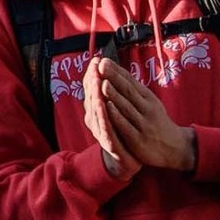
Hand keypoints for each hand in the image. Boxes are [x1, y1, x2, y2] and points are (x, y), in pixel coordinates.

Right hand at [80, 58, 132, 180]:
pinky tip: (105, 105)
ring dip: (95, 95)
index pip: (92, 89)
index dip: (93, 75)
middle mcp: (95, 119)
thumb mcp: (117, 111)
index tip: (96, 59)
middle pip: (91, 97)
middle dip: (93, 81)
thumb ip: (111, 94)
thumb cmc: (123, 132)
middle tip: (94, 67)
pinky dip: (104, 116)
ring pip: (96, 111)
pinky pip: (105, 128)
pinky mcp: (109, 143)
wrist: (128, 160)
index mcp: (97, 110)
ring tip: (97, 81)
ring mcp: (101, 132)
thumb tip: (110, 71)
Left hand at [99, 59, 198, 170]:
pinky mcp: (138, 139)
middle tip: (101, 64)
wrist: (175, 148)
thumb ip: (134, 90)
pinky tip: (107, 107)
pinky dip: (117, 116)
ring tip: (102, 82)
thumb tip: (115, 70)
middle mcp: (146, 108)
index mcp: (147, 98)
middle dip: (114, 77)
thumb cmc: (156, 122)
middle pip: (128, 91)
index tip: (103, 59)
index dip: (117, 71)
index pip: (130, 82)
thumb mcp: (149, 103)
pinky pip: (126, 126)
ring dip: (114, 94)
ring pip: (126, 107)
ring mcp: (143, 123)